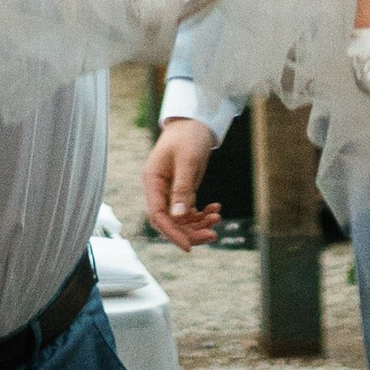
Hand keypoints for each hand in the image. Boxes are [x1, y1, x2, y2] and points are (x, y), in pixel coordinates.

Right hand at [141, 119, 221, 251]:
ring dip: (199, 223)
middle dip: (190, 231)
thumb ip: (182, 189)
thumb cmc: (188, 136)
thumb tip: (179, 217)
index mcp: (152, 181)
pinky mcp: (181, 191)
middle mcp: (158, 189)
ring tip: (217, 219)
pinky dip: (202, 213)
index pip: (157, 215)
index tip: (189, 246)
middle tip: (212, 234)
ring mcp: (169, 191)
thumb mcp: (187, 161)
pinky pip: (189, 210)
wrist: (194, 122)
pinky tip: (216, 209)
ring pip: (181, 219)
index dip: (172, 233)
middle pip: (170, 221)